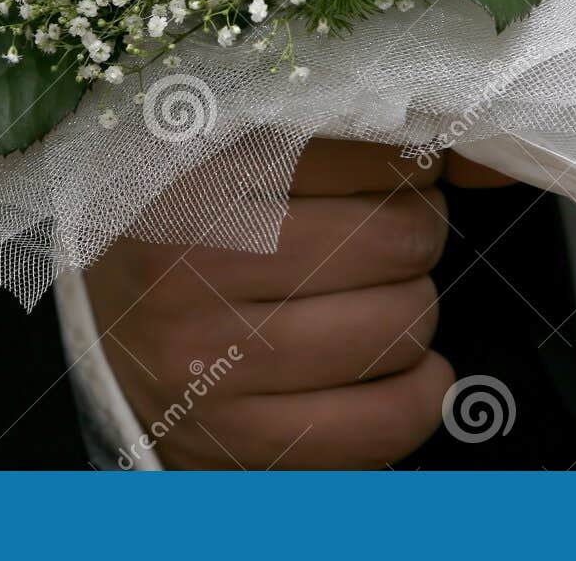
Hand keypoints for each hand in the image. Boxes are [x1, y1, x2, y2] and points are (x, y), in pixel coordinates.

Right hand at [84, 138, 457, 468]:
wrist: (100, 335)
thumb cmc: (180, 228)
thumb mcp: (229, 152)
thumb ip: (344, 134)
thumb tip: (476, 152)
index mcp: (190, 174)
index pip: (364, 153)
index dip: (406, 160)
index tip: (398, 167)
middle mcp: (192, 267)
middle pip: (397, 239)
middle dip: (418, 229)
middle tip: (392, 228)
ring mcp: (212, 363)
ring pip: (401, 326)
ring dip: (416, 306)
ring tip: (381, 293)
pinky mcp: (237, 441)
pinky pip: (383, 421)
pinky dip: (421, 392)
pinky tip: (408, 366)